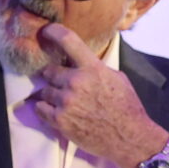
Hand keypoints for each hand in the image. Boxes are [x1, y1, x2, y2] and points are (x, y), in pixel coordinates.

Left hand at [23, 24, 168, 167]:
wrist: (128, 137)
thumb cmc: (126, 107)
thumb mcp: (117, 78)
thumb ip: (96, 68)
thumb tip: (81, 60)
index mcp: (92, 68)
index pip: (69, 41)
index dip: (54, 32)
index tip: (45, 30)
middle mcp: (76, 82)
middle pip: (50, 71)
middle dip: (55, 77)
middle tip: (64, 85)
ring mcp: (65, 101)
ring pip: (45, 91)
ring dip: (52, 95)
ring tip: (67, 103)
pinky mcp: (59, 120)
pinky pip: (40, 108)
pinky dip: (46, 109)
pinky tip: (57, 112)